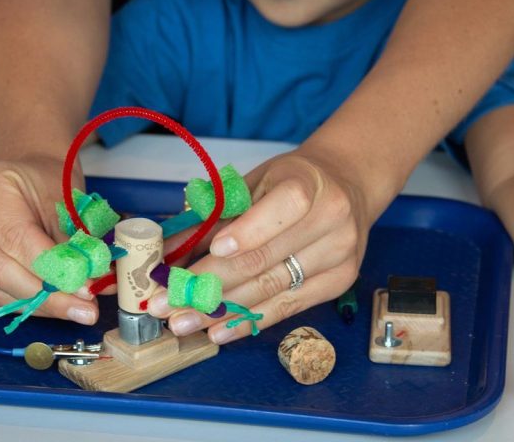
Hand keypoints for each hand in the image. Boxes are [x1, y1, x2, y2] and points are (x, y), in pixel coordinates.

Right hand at [0, 155, 99, 324]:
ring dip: (36, 305)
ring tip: (72, 308)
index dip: (51, 270)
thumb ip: (75, 244)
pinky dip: (19, 304)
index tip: (85, 290)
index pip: (16, 238)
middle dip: (45, 296)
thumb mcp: (65, 202)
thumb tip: (94, 283)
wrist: (22, 179)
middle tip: (83, 308)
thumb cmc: (44, 184)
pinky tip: (47, 305)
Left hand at [150, 151, 371, 343]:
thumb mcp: (254, 183)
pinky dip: (248, 321)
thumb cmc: (290, 181)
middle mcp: (331, 221)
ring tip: (182, 322)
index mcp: (308, 184)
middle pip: (265, 258)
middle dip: (209, 283)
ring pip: (271, 288)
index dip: (247, 232)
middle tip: (167, 301)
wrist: (346, 186)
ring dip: (220, 310)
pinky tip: (217, 332)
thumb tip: (167, 251)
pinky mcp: (337, 284)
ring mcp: (338, 256)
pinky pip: (286, 308)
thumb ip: (214, 216)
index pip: (282, 208)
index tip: (212, 250)